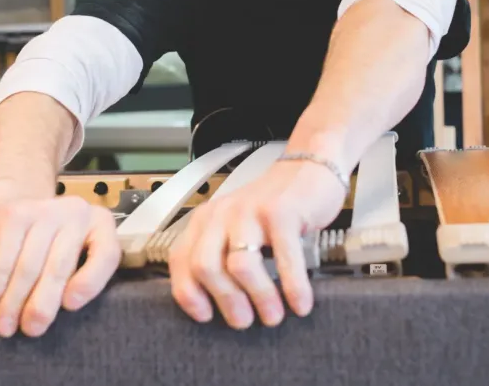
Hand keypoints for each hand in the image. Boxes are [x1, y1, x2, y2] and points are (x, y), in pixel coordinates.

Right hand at [0, 181, 120, 337]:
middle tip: (31, 330)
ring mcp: (45, 209)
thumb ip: (76, 277)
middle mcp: (77, 211)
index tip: (70, 307)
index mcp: (101, 224)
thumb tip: (51, 314)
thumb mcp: (76, 253)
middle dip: (42, 304)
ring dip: (14, 302)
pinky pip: (4, 258)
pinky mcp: (14, 214)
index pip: (106, 254)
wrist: (19, 198)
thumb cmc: (53, 241)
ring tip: (6, 326)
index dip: (90, 282)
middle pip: (61, 265)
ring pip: (29, 266)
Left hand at [167, 159, 347, 328]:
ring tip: (273, 316)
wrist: (307, 167)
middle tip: (244, 321)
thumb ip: (221, 254)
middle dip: (225, 302)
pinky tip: (300, 303)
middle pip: (206, 266)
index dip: (189, 294)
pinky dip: (293, 287)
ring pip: (240, 266)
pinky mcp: (282, 213)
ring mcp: (251, 212)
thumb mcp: (236, 226)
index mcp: (206, 219)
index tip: (206, 317)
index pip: (181, 260)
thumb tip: (220, 306)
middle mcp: (222, 214)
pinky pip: (284, 259)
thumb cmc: (272, 205)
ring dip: (259, 298)